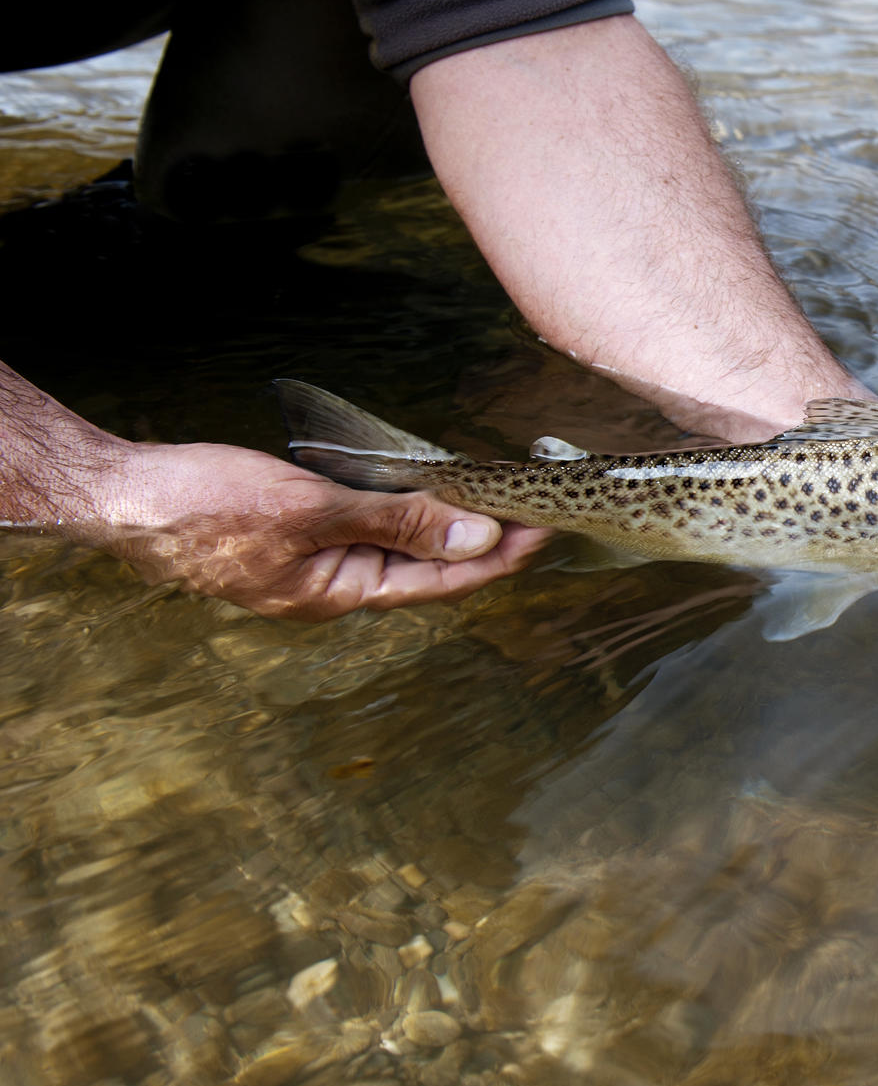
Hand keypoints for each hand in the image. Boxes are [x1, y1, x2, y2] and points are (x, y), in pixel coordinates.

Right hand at [100, 442, 548, 620]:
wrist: (125, 495)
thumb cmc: (208, 506)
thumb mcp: (314, 509)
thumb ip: (399, 521)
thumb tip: (476, 534)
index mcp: (339, 595)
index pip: (441, 582)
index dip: (497, 557)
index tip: (543, 531)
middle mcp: (333, 588)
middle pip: (428, 568)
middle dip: (485, 541)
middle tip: (538, 511)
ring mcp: (314, 564)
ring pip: (400, 547)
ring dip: (449, 524)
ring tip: (500, 500)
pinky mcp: (298, 534)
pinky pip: (369, 528)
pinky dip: (406, 510)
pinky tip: (430, 490)